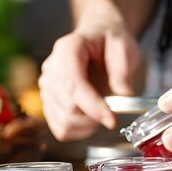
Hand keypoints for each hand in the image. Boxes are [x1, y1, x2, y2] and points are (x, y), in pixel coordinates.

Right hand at [39, 14, 139, 140]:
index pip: (74, 86)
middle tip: (113, 111)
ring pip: (64, 122)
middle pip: (68, 108)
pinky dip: (79, 131)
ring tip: (103, 112)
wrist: (97, 39)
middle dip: (95, 117)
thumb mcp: (123, 47)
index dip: (93, 108)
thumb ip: (123, 69)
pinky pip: (61, 129)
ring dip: (88, 126)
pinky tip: (91, 119)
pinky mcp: (49, 103)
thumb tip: (124, 93)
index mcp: (67, 50)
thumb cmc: (109, 42)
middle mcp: (51, 69)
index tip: (113, 121)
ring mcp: (46, 87)